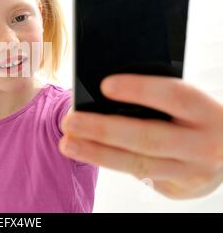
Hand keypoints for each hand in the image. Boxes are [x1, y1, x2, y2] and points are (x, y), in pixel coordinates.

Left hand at [59, 74, 222, 198]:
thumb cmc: (195, 118)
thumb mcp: (189, 104)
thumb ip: (159, 100)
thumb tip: (105, 94)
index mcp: (207, 112)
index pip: (174, 96)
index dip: (140, 89)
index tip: (105, 85)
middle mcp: (203, 145)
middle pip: (148, 137)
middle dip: (103, 129)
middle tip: (70, 121)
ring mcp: (191, 171)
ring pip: (138, 164)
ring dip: (97, 154)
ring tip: (68, 144)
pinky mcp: (178, 189)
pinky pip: (139, 175)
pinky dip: (111, 162)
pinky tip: (90, 152)